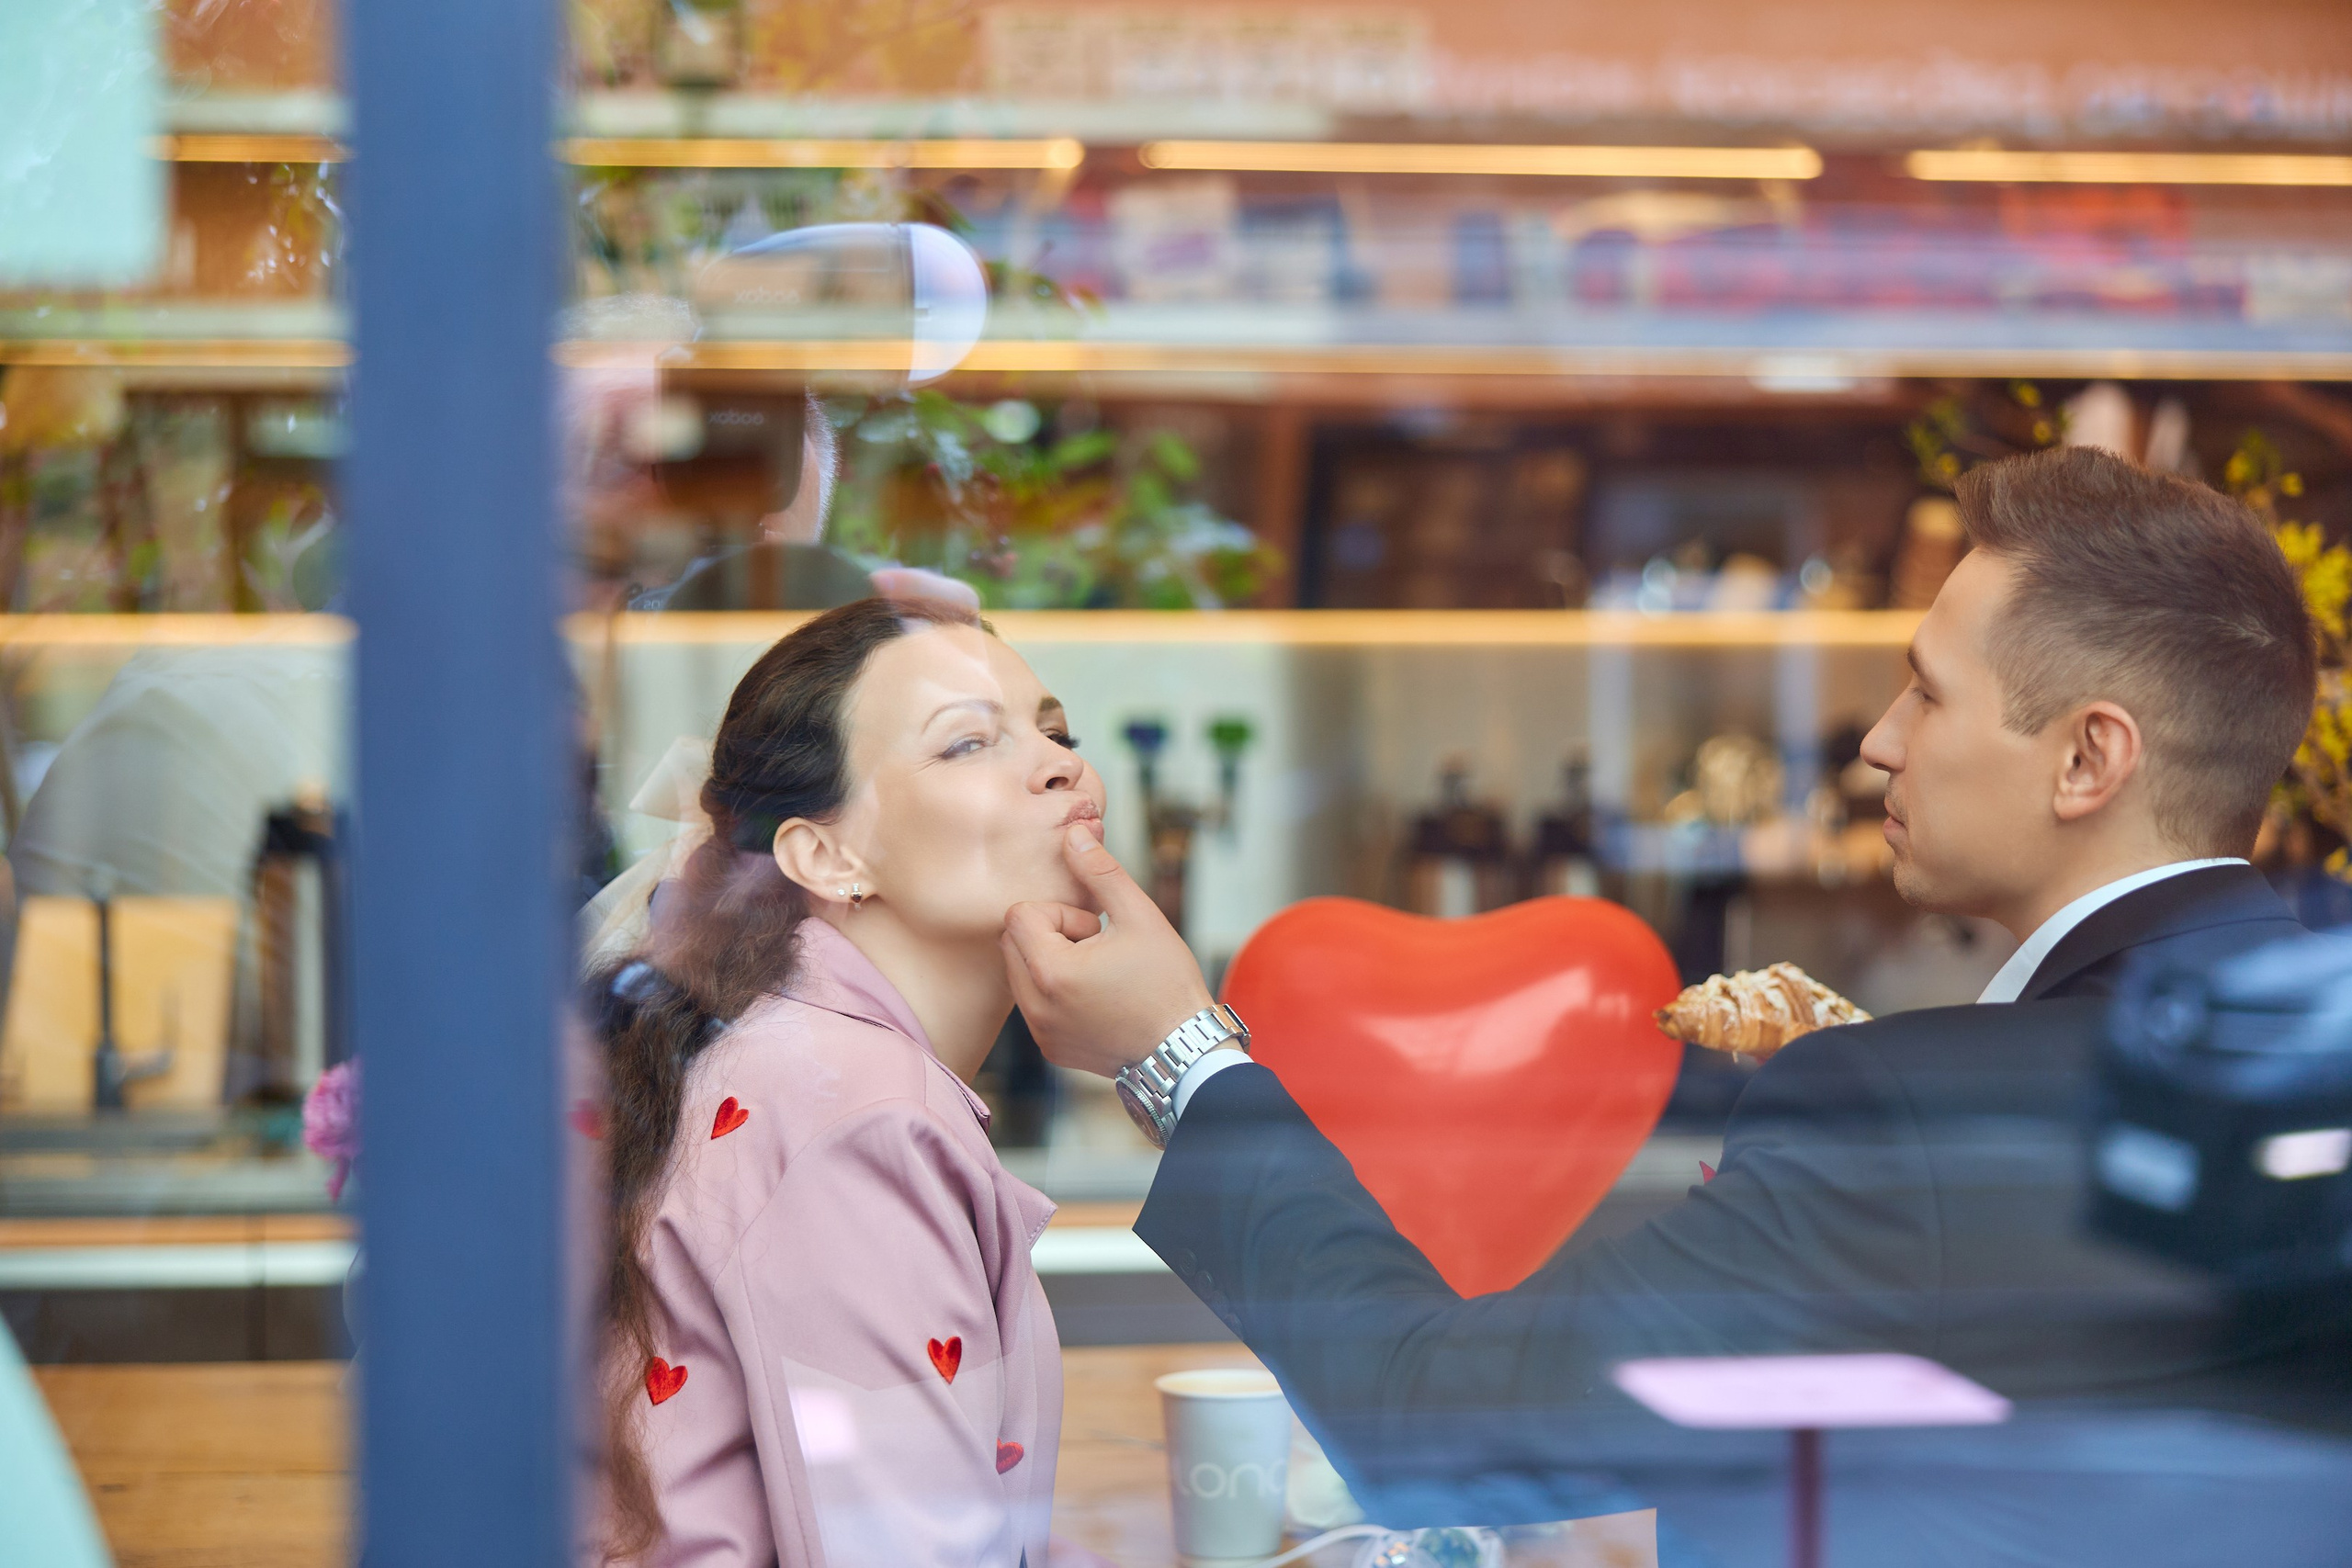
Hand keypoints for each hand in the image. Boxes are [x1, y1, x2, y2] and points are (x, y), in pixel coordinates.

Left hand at [1002, 824, 1214, 1077]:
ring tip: (1098, 973)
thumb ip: (1100, 871)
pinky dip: (1056, 992)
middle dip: (1049, 935)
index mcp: (1051, 972)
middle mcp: (1036, 1008)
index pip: (1019, 915)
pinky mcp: (1051, 1049)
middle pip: (1012, 942)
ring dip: (1050, 962)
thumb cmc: (1168, 982)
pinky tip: (1098, 997)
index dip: (1060, 912)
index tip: (1097, 930)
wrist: (1186, 1051)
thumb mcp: (1139, 916)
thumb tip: (1072, 833)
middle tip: (1096, 948)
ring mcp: (1041, 1033)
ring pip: (1020, 972)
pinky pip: (1034, 1004)